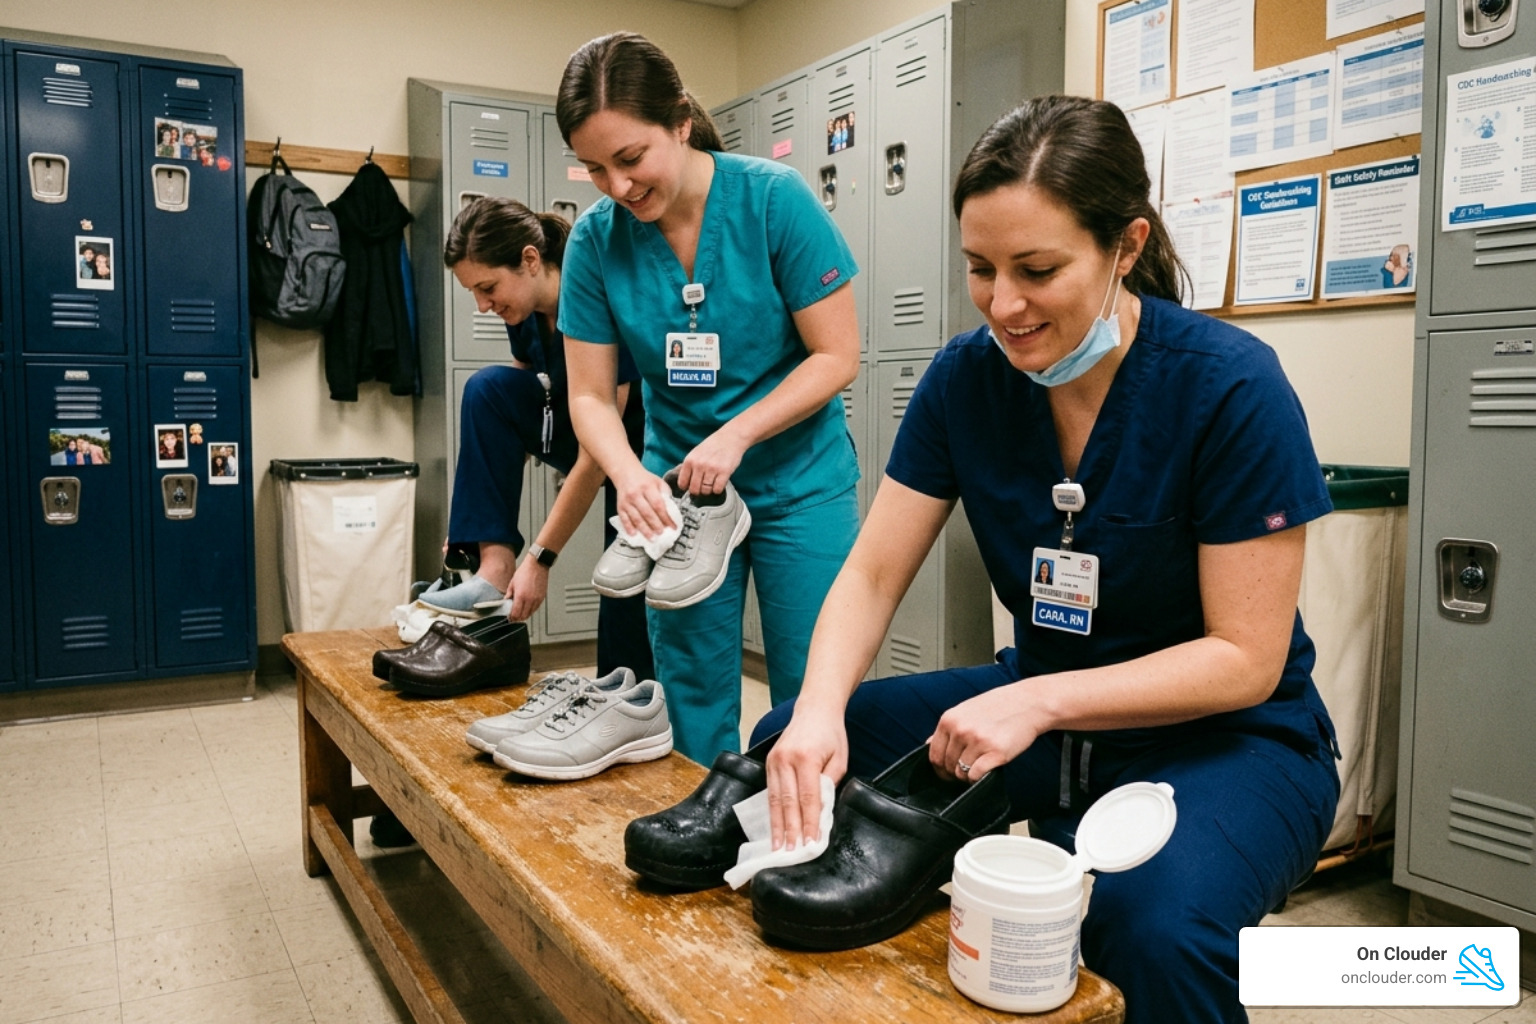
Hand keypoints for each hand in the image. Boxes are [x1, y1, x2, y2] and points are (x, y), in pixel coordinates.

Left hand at [504, 556, 548, 621]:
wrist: (537, 565)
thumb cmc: (525, 571)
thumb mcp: (512, 582)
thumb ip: (509, 593)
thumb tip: (506, 600)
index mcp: (521, 596)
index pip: (516, 613)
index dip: (512, 618)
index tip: (509, 618)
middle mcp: (529, 599)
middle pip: (523, 616)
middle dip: (517, 618)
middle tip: (514, 617)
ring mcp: (537, 599)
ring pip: (530, 614)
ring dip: (524, 615)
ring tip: (520, 613)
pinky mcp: (542, 598)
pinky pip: (536, 609)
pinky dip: (531, 610)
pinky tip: (527, 608)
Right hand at [614, 468, 675, 538]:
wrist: (626, 474)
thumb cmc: (645, 480)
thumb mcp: (658, 482)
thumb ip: (666, 494)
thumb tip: (672, 511)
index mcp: (648, 487)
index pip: (658, 504)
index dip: (666, 517)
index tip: (673, 526)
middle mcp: (636, 494)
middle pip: (647, 513)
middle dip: (656, 525)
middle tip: (662, 534)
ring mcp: (627, 501)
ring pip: (636, 518)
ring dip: (644, 530)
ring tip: (652, 538)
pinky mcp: (620, 507)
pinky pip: (624, 519)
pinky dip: (629, 528)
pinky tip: (634, 535)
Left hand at [675, 428, 746, 495]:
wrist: (731, 437)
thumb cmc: (713, 446)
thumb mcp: (696, 453)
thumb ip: (690, 466)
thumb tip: (685, 484)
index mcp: (690, 460)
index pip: (682, 483)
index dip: (687, 488)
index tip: (691, 487)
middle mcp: (699, 464)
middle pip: (694, 489)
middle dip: (698, 491)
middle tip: (703, 487)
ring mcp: (712, 468)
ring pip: (706, 491)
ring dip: (709, 490)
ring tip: (712, 484)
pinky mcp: (724, 471)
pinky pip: (718, 489)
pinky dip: (718, 489)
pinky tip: (719, 483)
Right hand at [765, 709, 847, 850]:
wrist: (815, 709)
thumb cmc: (831, 735)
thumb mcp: (839, 759)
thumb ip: (829, 784)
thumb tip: (821, 812)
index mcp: (806, 758)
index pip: (808, 798)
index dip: (809, 823)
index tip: (811, 843)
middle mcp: (786, 760)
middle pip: (787, 802)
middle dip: (790, 830)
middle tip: (791, 853)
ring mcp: (774, 761)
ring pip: (774, 800)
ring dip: (777, 826)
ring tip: (778, 847)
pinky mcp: (768, 762)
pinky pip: (770, 792)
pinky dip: (772, 812)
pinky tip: (774, 828)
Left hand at [926, 679, 1045, 782]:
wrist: (1028, 702)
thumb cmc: (998, 706)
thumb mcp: (966, 710)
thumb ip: (948, 728)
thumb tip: (928, 744)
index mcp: (950, 719)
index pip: (933, 754)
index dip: (940, 768)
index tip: (947, 772)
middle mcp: (961, 730)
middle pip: (947, 766)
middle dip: (954, 773)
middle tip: (967, 770)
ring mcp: (978, 741)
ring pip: (961, 773)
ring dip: (968, 776)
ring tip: (980, 766)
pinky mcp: (995, 752)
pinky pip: (976, 776)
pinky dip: (979, 778)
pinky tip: (987, 769)